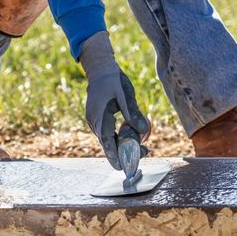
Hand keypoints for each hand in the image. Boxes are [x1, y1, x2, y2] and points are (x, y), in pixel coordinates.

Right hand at [80, 31, 149, 169]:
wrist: (99, 68)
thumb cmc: (113, 80)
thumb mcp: (126, 95)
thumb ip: (133, 113)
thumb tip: (143, 130)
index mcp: (99, 115)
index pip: (107, 140)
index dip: (113, 155)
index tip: (120, 167)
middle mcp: (93, 120)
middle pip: (108, 142)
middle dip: (124, 152)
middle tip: (143, 155)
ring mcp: (93, 120)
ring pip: (108, 139)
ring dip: (123, 145)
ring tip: (143, 148)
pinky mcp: (97, 119)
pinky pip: (108, 133)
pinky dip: (119, 138)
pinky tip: (132, 139)